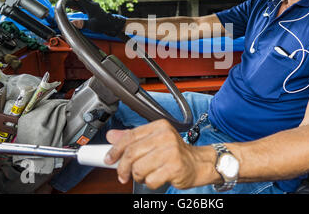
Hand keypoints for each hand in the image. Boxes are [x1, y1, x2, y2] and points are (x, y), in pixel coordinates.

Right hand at [61, 0, 125, 36]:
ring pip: (82, 0)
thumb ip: (83, 24)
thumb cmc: (103, 25)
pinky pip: (84, 4)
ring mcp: (93, 6)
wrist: (112, 25)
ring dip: (74, 0)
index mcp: (91, 6)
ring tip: (66, 4)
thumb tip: (73, 23)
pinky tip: (74, 8)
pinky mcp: (93, 9)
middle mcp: (92, 4)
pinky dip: (78, 4)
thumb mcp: (92, 26)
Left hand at [104, 119, 218, 189]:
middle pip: (131, 153)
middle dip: (123, 167)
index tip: (109, 159)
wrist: (199, 163)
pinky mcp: (174, 167)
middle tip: (123, 174)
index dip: (115, 149)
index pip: (130, 136)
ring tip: (147, 173)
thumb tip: (112, 136)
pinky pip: (150, 180)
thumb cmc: (176, 153)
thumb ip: (133, 138)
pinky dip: (150, 183)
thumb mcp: (155, 140)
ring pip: (138, 168)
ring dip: (139, 176)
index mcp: (159, 126)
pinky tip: (158, 177)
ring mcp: (171, 152)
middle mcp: (165, 136)